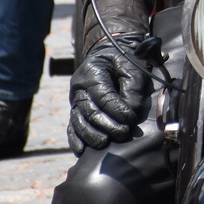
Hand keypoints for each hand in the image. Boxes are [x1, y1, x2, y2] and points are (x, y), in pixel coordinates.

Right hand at [67, 35, 152, 153]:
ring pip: (78, 121)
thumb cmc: (124, 60)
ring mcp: (74, 99)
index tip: (131, 120)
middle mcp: (78, 87)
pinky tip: (81, 150)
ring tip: (105, 143)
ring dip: (91, 135)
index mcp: (92, 72)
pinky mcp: (75, 110)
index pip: (103, 96)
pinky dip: (75, 139)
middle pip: (89, 111)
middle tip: (123, 134)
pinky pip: (72, 126)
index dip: (117, 110)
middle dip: (106, 125)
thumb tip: (132, 112)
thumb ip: (132, 88)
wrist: (110, 53)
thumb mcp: (132, 67)